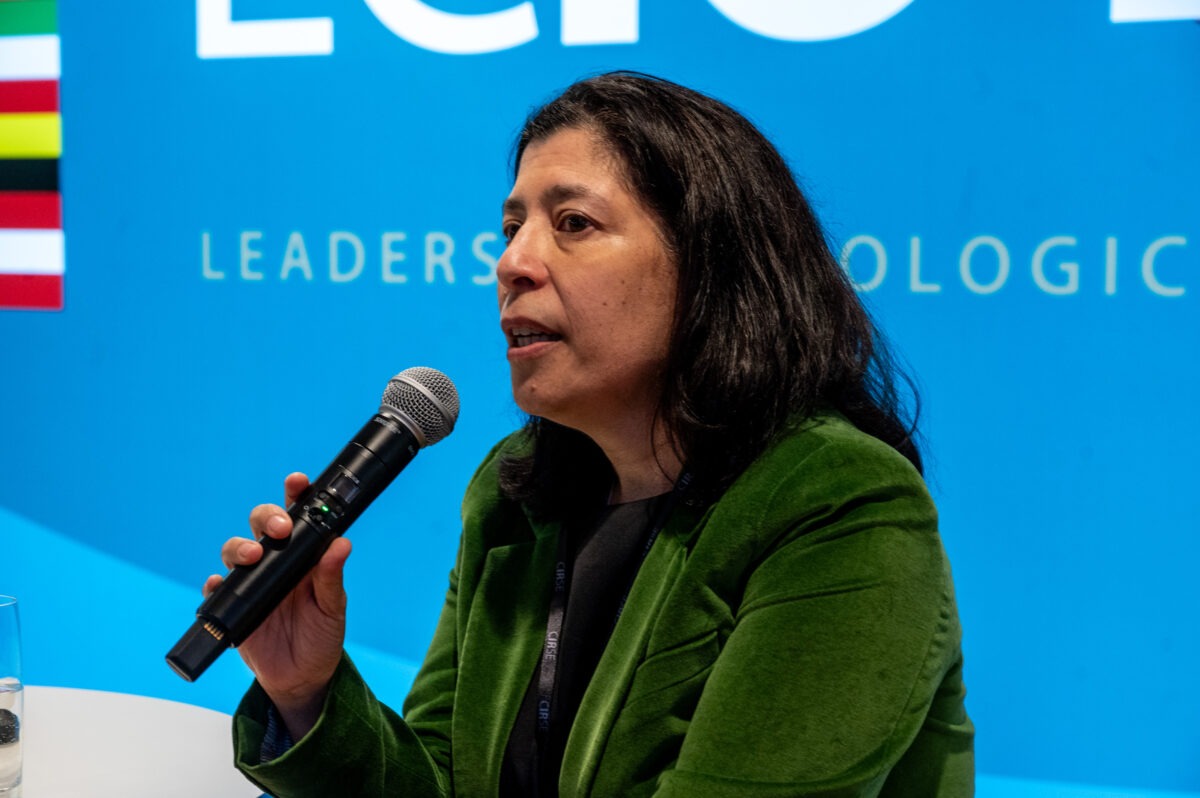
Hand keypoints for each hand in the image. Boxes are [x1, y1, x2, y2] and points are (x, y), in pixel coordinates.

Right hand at [203, 472, 349, 739]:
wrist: (302, 679)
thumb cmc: (322, 637)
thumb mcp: (332, 608)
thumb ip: (331, 577)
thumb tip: (342, 544)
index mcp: (305, 556)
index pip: (299, 517)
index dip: (296, 495)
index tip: (297, 482)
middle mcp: (277, 563)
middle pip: (261, 526)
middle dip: (266, 517)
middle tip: (278, 529)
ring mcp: (253, 583)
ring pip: (236, 550)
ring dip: (240, 547)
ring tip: (252, 556)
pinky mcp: (233, 607)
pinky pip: (218, 589)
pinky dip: (216, 584)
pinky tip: (221, 584)